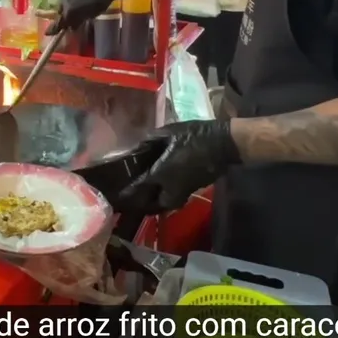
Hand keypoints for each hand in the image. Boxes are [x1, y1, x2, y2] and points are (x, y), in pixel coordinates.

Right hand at [47, 0, 125, 34]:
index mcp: (69, 10)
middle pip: (61, 9)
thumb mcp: (91, 14)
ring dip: (68, 2)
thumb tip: (71, 27)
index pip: (60, 21)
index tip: (51, 32)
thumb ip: (78, 20)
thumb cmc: (101, 1)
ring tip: (76, 3)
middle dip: (64, 13)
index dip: (56, 27)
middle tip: (71, 15)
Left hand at [116, 120, 240, 214]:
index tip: (115, 196)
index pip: (138, 188)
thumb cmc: (194, 136)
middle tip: (126, 199)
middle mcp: (170, 188)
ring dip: (151, 203)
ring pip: (162, 205)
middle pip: (149, 204)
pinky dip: (162, 198)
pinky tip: (157, 189)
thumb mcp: (168, 133)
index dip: (125, 193)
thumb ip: (149, 142)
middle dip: (138, 204)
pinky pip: (171, 200)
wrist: (222, 145)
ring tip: (140, 196)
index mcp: (161, 173)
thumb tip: (134, 148)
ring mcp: (181, 192)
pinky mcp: (190, 191)